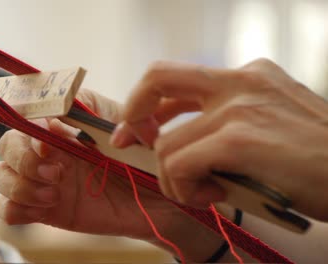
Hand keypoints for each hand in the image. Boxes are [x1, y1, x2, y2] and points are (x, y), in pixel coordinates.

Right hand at [0, 89, 226, 260]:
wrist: (158, 200)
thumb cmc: (144, 157)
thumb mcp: (127, 126)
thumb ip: (94, 113)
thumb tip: (56, 119)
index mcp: (64, 125)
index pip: (26, 115)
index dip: (30, 127)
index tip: (52, 142)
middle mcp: (48, 150)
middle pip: (6, 145)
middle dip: (24, 159)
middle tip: (57, 173)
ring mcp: (43, 180)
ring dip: (18, 185)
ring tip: (53, 194)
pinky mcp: (44, 210)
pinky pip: (7, 210)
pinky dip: (14, 208)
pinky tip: (46, 207)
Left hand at [111, 59, 327, 220]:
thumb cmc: (317, 159)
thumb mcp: (270, 125)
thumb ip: (227, 125)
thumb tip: (181, 145)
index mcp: (248, 76)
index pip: (178, 78)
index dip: (147, 103)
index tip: (136, 129)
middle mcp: (241, 81)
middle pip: (158, 77)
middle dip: (133, 112)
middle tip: (129, 143)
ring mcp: (239, 107)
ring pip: (166, 143)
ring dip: (173, 178)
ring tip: (203, 192)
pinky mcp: (240, 137)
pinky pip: (180, 164)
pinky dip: (184, 188)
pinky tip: (212, 196)